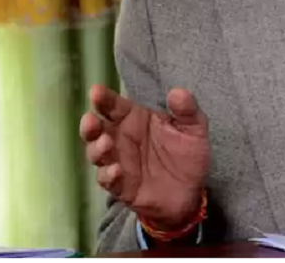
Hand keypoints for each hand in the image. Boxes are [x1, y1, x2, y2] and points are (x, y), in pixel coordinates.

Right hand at [80, 85, 210, 229]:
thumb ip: (187, 110)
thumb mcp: (194, 128)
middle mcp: (121, 139)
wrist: (191, 192)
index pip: (115, 106)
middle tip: (91, 120)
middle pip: (97, 129)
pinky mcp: (121, 186)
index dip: (104, 98)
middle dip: (90, 124)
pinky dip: (109, 175)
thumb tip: (177, 92)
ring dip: (97, 148)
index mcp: (135, 119)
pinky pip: (109, 181)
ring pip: (97, 154)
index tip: (96, 91)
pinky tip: (116, 170)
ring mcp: (118, 162)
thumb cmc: (188, 153)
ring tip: (106, 143)